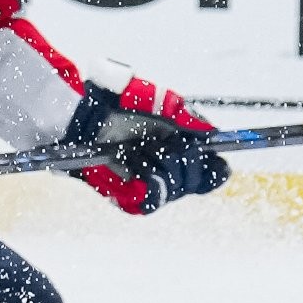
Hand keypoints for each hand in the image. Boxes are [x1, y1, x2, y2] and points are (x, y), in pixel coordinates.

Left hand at [67, 76, 225, 214]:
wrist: (86, 113)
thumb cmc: (120, 104)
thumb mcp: (161, 102)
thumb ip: (189, 117)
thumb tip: (212, 134)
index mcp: (181, 153)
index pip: (214, 174)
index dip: (216, 169)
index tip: (213, 158)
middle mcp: (169, 174)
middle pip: (195, 181)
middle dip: (181, 157)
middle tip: (157, 141)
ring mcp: (150, 188)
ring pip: (175, 188)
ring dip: (159, 162)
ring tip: (136, 148)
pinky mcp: (129, 198)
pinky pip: (153, 199)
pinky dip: (149, 178)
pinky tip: (135, 163)